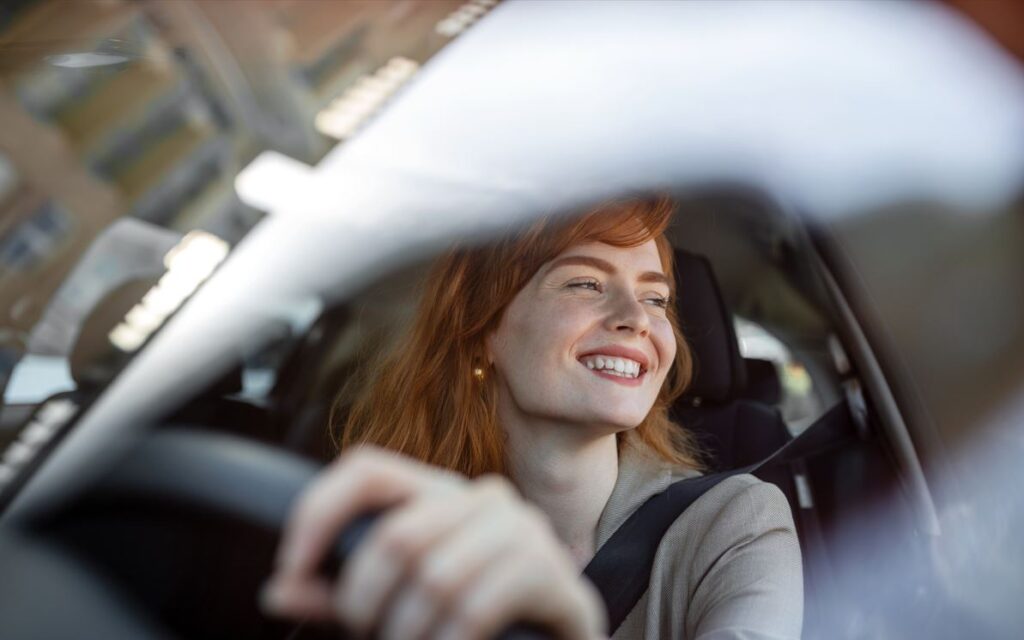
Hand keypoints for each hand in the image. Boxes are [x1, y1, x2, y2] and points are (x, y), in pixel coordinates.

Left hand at [262, 446, 606, 639]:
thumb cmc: (471, 625)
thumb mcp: (394, 608)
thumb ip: (339, 598)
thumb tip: (277, 591)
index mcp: (437, 495)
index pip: (366, 469)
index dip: (317, 513)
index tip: (288, 572)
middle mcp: (481, 497)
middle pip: (396, 535)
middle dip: (364, 603)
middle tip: (369, 635)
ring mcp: (522, 529)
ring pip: (434, 577)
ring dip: (407, 634)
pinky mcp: (551, 572)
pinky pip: (475, 607)